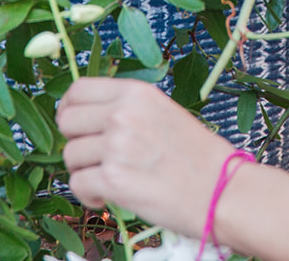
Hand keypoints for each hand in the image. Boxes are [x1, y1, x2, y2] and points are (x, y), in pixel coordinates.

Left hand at [57, 77, 235, 236]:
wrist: (221, 190)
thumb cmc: (198, 157)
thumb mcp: (164, 114)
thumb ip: (127, 111)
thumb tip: (88, 118)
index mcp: (137, 93)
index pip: (79, 89)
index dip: (69, 108)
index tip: (75, 124)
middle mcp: (124, 115)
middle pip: (67, 121)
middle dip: (77, 141)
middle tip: (95, 158)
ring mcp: (117, 146)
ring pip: (70, 156)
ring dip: (85, 171)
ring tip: (110, 179)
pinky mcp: (113, 179)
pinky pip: (77, 185)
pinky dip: (89, 196)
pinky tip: (108, 197)